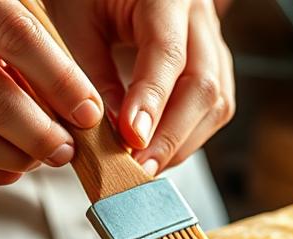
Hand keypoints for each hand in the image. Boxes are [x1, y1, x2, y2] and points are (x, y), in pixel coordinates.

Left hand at [51, 0, 234, 174]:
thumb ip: (93, 72)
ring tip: (145, 166)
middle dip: (171, 136)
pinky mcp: (214, 64)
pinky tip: (159, 151)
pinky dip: (187, 136)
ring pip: (216, 103)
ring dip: (181, 142)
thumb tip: (113, 130)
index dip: (151, 101)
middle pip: (203, 86)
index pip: (167, 54)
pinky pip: (213, 108)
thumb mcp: (76, 21)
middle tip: (138, 168)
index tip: (131, 139)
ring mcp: (213, 42)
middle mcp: (199, 16)